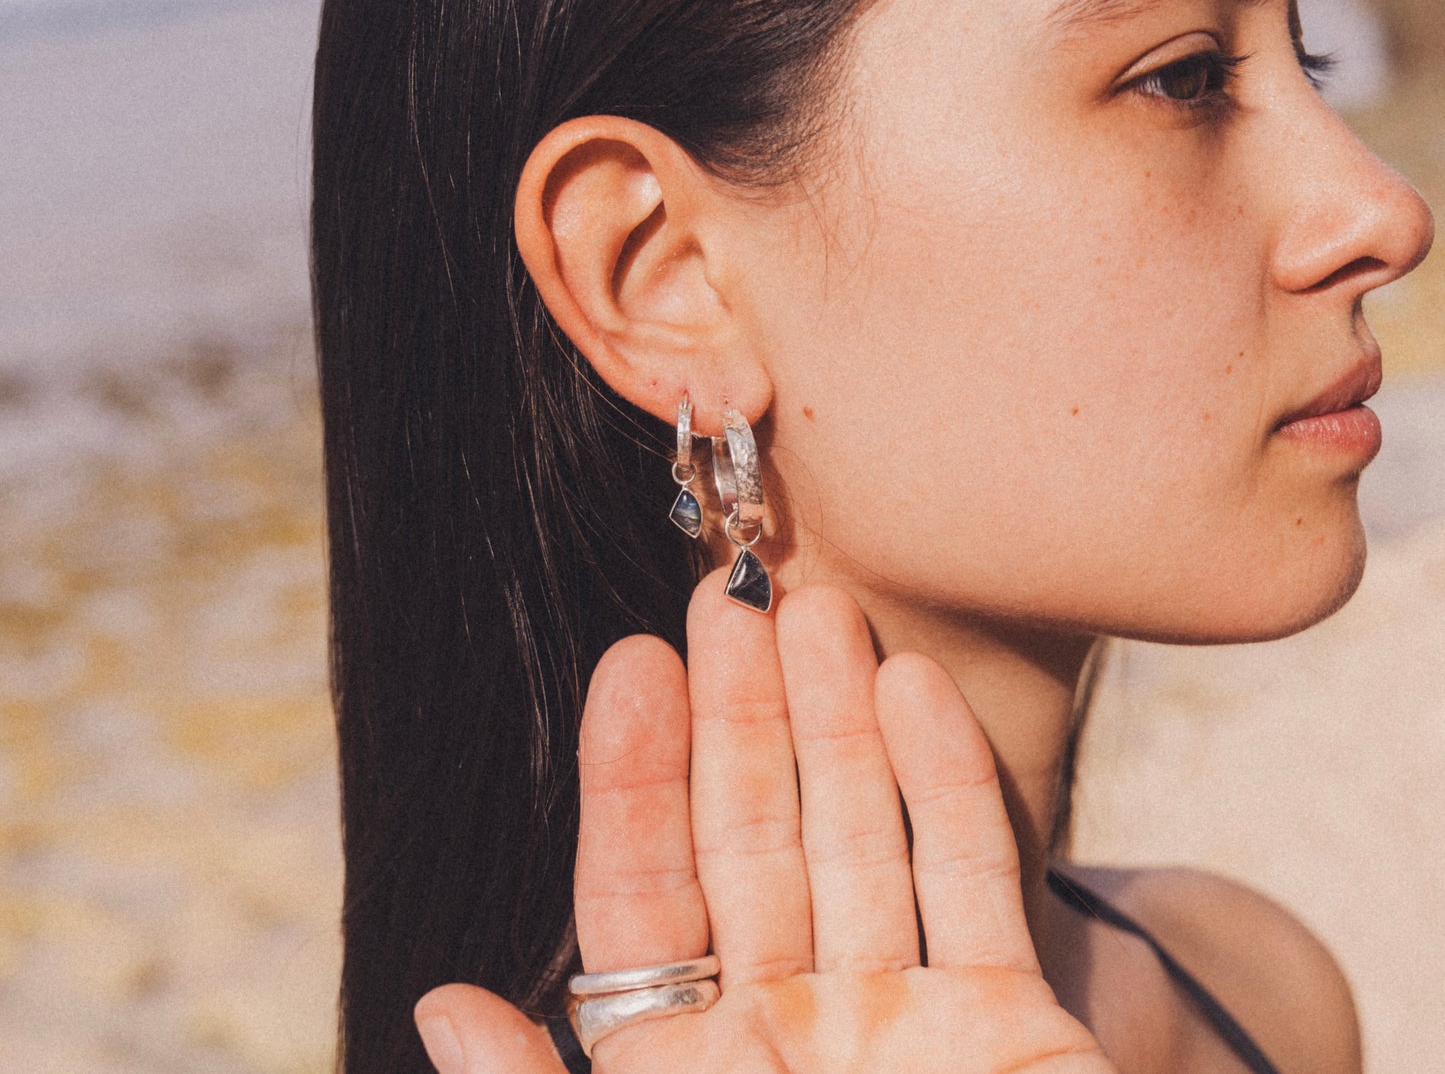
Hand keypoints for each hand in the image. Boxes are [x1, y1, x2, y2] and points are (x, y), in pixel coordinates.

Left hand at [418, 571, 1113, 1072]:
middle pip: (752, 842)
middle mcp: (788, 1037)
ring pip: (860, 838)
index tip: (630, 663)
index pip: (641, 900)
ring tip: (815, 605)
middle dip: (739, 720)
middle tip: (728, 593)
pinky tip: (910, 686)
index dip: (633, 780)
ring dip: (838, 721)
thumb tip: (442, 1003)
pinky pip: (972, 883)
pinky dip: (948, 785)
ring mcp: (903, 1026)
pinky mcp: (1011, 1030)